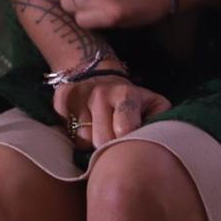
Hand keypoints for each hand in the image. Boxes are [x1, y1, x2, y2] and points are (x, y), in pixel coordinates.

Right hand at [54, 73, 171, 147]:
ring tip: (102, 131)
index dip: (127, 143)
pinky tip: (86, 126)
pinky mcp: (61, 101)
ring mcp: (79, 96)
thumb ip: (159, 121)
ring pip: (83, 139)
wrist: (96, 72)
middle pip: (101, 140)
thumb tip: (159, 141)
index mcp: (125, 94)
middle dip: (109, 147)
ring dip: (92, 142)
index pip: (125, 131)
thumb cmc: (130, 98)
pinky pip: (67, 134)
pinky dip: (76, 136)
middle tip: (115, 141)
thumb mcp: (152, 104)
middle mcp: (100, 93)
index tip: (130, 144)